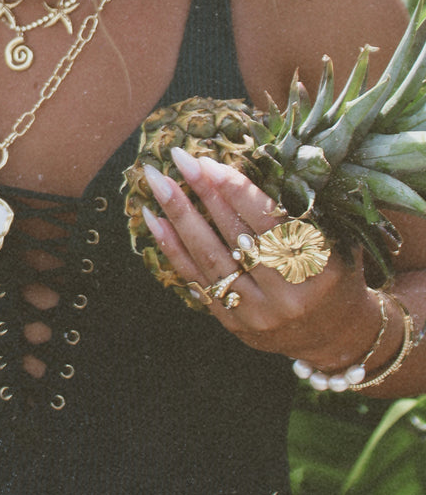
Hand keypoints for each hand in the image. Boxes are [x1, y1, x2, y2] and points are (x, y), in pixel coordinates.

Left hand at [142, 149, 380, 368]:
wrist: (338, 336)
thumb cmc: (337, 275)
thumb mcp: (339, 241)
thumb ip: (305, 210)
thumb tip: (255, 162)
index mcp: (320, 269)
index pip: (270, 223)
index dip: (236, 191)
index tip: (210, 162)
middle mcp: (287, 295)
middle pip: (234, 238)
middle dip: (204, 193)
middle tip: (178, 158)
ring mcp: (257, 314)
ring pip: (210, 258)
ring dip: (180, 216)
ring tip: (157, 181)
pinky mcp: (235, 324)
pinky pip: (197, 281)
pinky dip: (173, 249)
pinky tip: (155, 220)